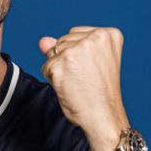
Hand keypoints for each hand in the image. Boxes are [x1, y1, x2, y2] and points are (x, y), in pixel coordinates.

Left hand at [39, 27, 129, 150]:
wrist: (103, 115)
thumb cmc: (100, 93)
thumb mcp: (89, 62)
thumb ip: (65, 47)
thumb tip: (43, 41)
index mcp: (108, 34)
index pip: (75, 34)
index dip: (78, 55)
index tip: (93, 70)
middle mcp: (95, 37)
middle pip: (62, 41)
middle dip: (67, 60)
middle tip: (85, 78)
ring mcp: (77, 49)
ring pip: (52, 53)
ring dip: (59, 69)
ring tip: (77, 82)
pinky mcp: (61, 62)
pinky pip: (46, 67)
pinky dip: (52, 79)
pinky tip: (69, 87)